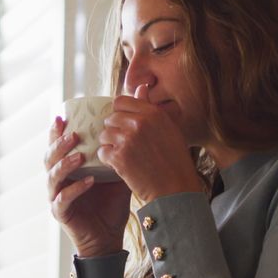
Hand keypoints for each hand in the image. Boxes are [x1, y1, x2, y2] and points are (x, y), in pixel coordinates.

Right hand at [45, 117, 131, 256]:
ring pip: (52, 176)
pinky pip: (63, 199)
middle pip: (49, 157)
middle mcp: (58, 180)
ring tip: (79, 156)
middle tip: (72, 133)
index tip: (64, 115)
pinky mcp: (61, 212)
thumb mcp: (119, 173)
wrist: (109, 236)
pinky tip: (89, 182)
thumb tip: (134, 122)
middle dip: (58, 143)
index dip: (56, 130)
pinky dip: (75, 189)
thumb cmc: (112, 202)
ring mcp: (57, 196)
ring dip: (64, 164)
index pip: (57, 145)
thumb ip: (122, 150)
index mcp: (68, 167)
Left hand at [97, 84, 203, 203]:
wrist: (175, 188)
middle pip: (110, 118)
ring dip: (110, 144)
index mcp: (153, 113)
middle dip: (114, 130)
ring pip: (104, 134)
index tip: (125, 125)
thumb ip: (151, 107)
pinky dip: (108, 159)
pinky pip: (102, 151)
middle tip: (125, 144)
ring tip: (124, 154)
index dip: (120, 113)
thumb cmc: (175, 159)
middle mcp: (139, 123)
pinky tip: (120, 164)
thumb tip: (141, 88)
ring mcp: (127, 140)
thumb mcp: (169, 128)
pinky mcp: (118, 157)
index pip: (121, 101)